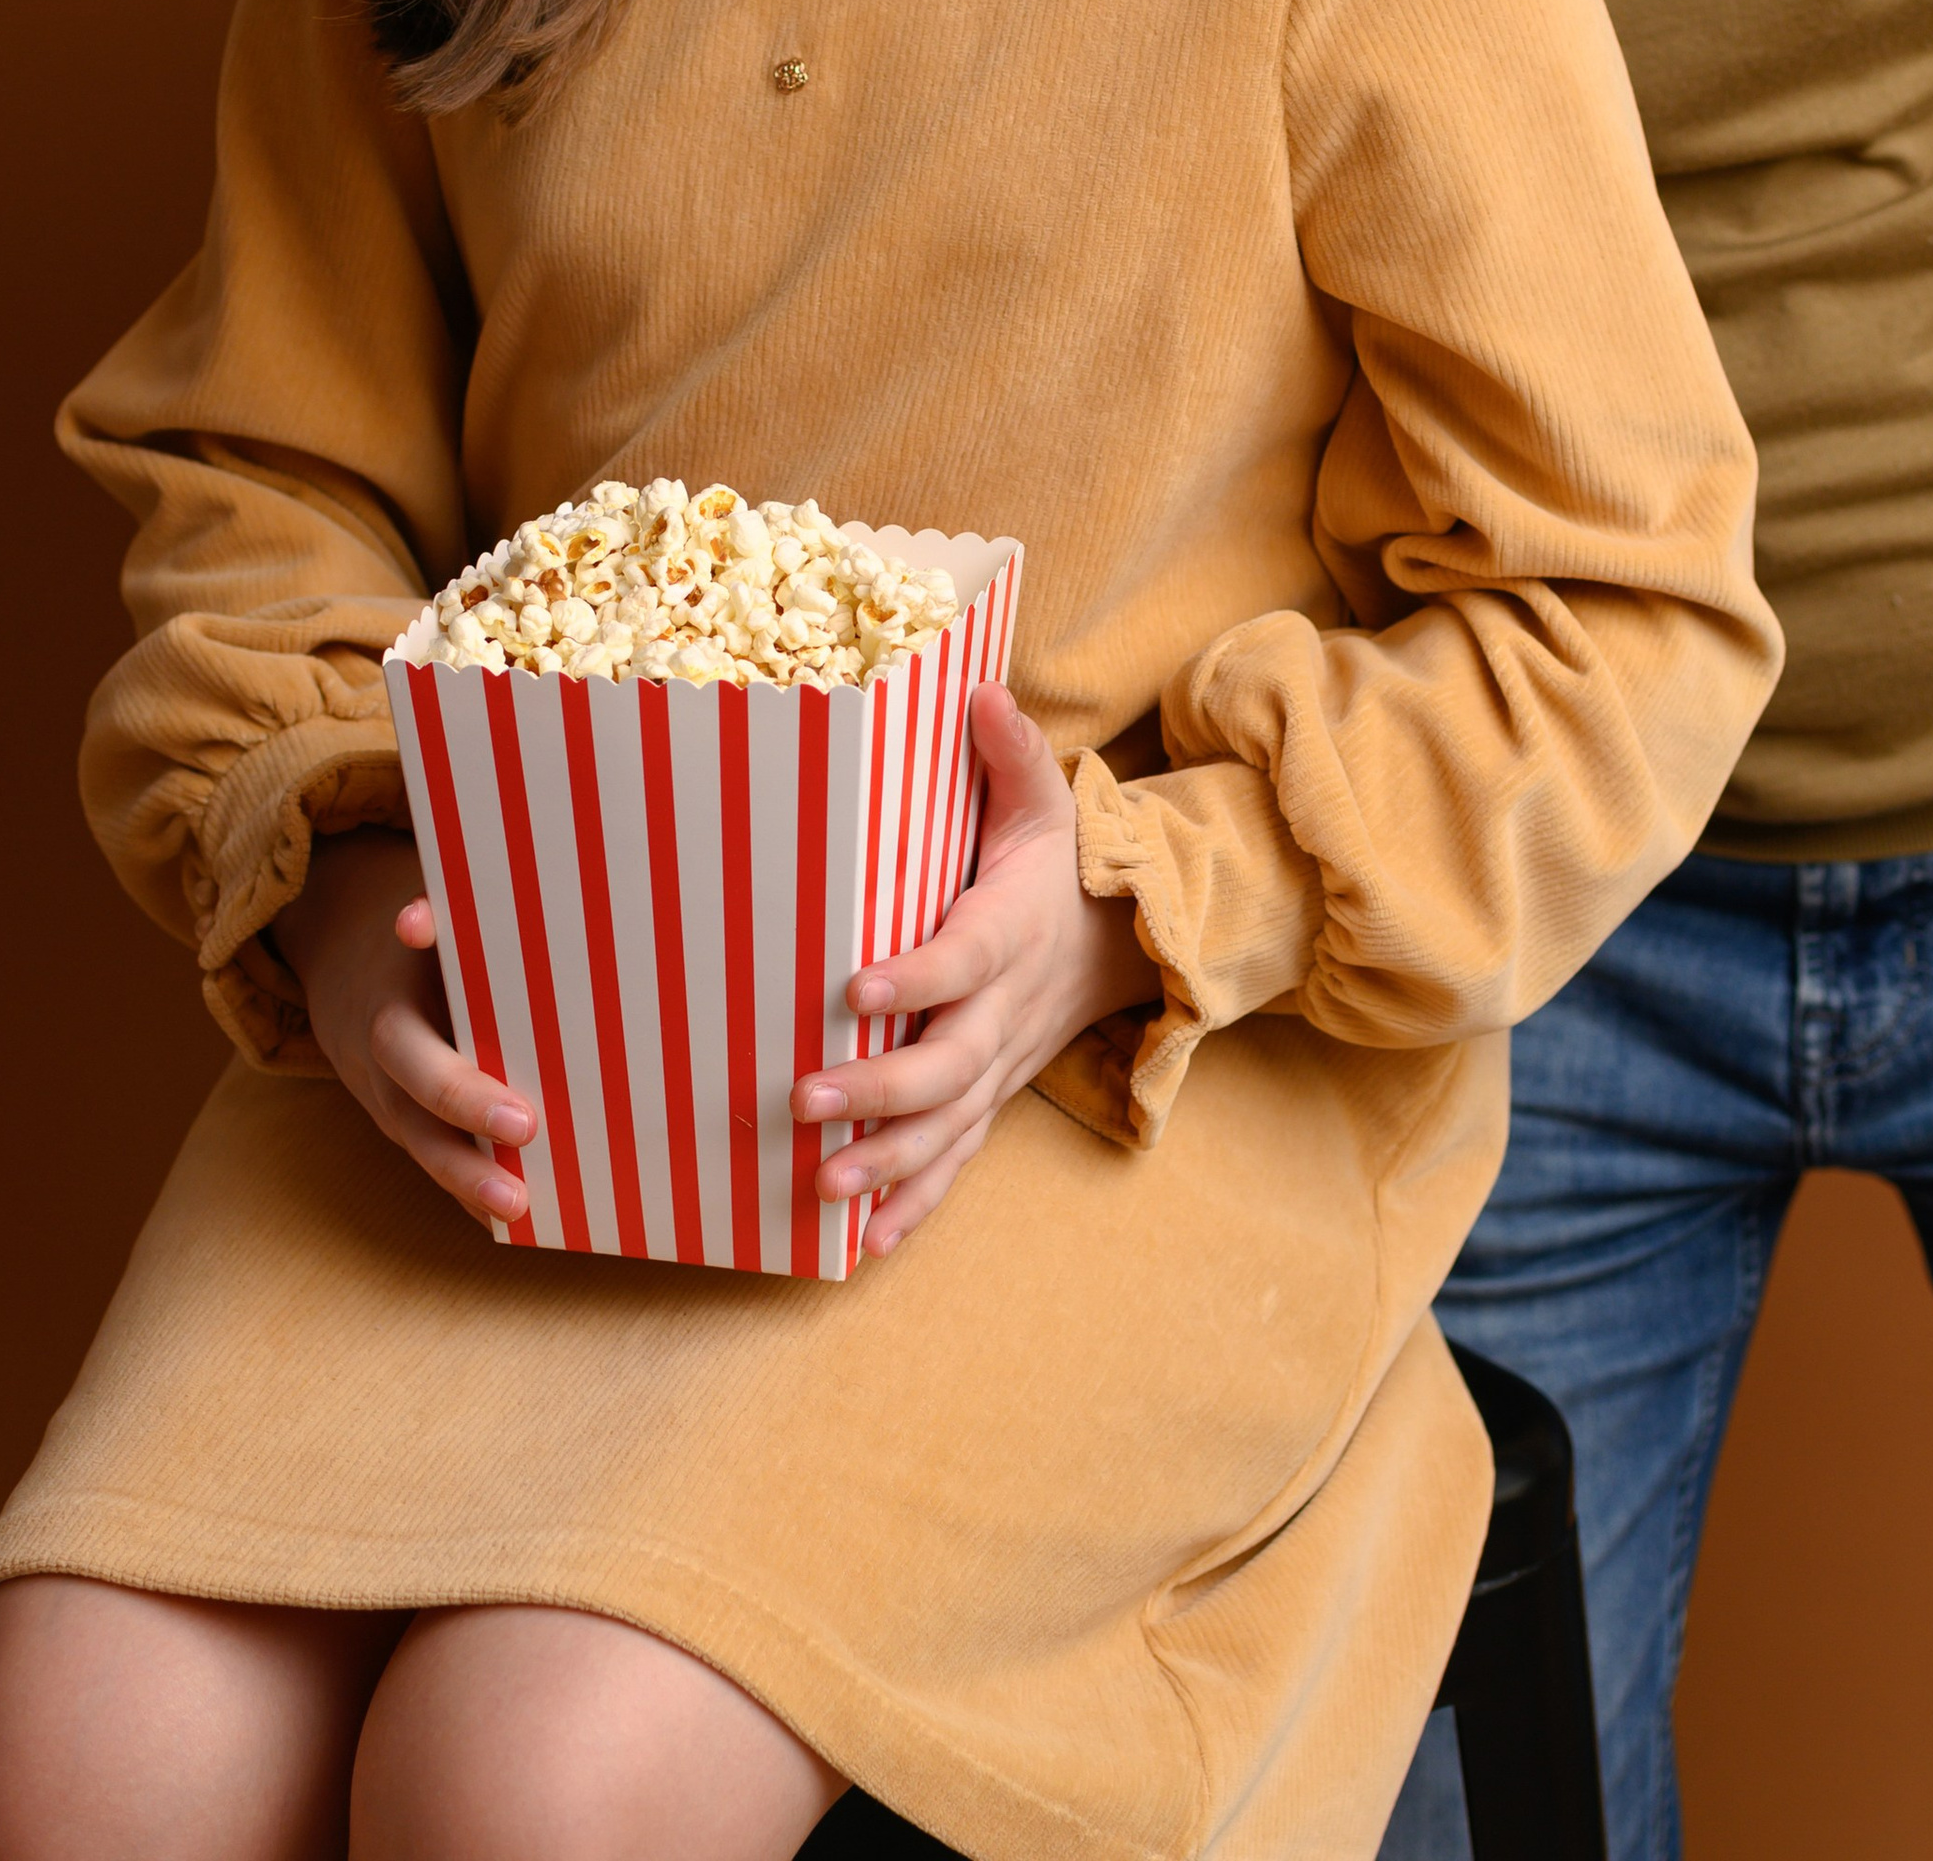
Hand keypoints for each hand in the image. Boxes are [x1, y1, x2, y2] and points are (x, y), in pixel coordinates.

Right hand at [270, 829, 536, 1229]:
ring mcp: (384, 1092)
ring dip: (463, 1177)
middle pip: (413, 1096)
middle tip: (528, 1133)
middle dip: (465, 1116)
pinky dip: (462, 1187)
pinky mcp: (398, 1117)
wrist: (341, 952)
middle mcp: (380, 1055)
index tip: (514, 1112)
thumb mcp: (427, 904)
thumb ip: (438, 911)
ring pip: (417, 1140)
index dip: (455, 1075)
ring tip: (517, 1206)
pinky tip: (511, 1214)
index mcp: (390, 1002)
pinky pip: (429, 1155)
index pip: (412, 1040)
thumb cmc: (419, 930)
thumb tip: (417, 919)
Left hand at [789, 681, 1157, 1259]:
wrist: (1126, 942)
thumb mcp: (1047, 801)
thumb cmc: (1063, 865)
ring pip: (948, 1127)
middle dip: (878, 1092)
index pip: (960, 959)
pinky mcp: (993, 1099)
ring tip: (824, 1188)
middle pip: (948, 1064)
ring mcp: (1001, 1065)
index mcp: (1009, 932)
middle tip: (806, 1102)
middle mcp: (1005, 1011)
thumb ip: (1010, 751)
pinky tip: (860, 1245)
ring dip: (888, 1164)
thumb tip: (977, 688)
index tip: (853, 988)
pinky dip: (915, 1206)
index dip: (913, 978)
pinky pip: (957, 1161)